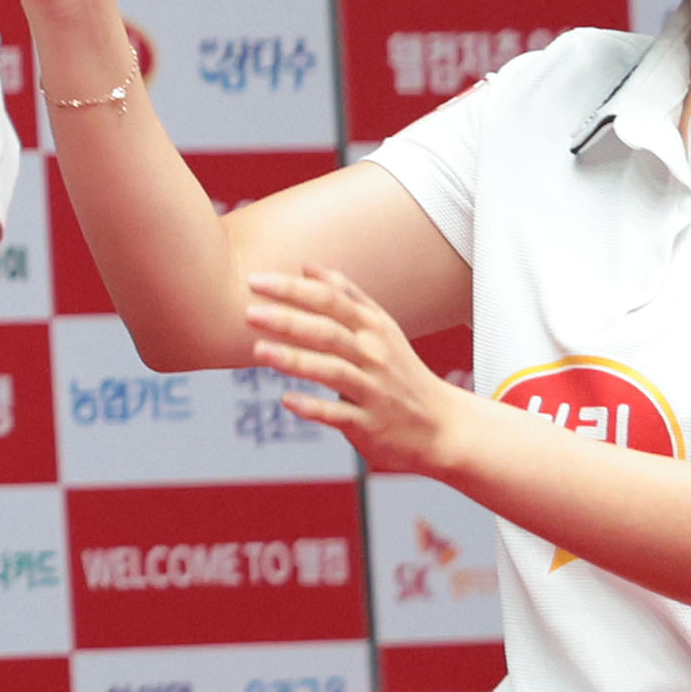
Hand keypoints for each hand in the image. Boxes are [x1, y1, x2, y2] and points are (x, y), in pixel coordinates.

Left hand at [244, 265, 476, 478]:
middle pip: (328, 332)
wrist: (442, 426)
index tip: (255, 281)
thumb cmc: (401, 372)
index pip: (330, 300)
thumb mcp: (381, 328)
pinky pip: (339, 414)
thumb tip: (307, 265)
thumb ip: (346, 296)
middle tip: (248, 312)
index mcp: (373, 327)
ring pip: (333, 371)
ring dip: (295, 360)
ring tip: (259, 350)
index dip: (293, 289)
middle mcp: (374, 355)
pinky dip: (314, 407)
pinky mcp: (370, 424)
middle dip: (288, 320)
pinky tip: (287, 400)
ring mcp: (373, 390)